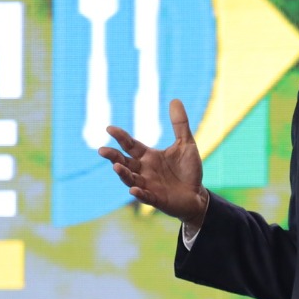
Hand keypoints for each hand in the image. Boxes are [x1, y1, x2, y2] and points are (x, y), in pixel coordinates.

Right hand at [98, 99, 208, 225]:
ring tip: (116, 166)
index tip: (109, 128)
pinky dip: (139, 193)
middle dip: (113, 157)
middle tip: (101, 150)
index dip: (120, 137)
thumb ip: (179, 124)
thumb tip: (175, 99)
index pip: (130, 145)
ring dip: (123, 173)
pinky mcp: (156, 199)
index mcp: (148, 156)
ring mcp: (148, 186)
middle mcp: (143, 170)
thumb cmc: (188, 170)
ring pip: (130, 179)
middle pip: (124, 162)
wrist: (197, 194)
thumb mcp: (186, 144)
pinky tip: (134, 190)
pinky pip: (145, 197)